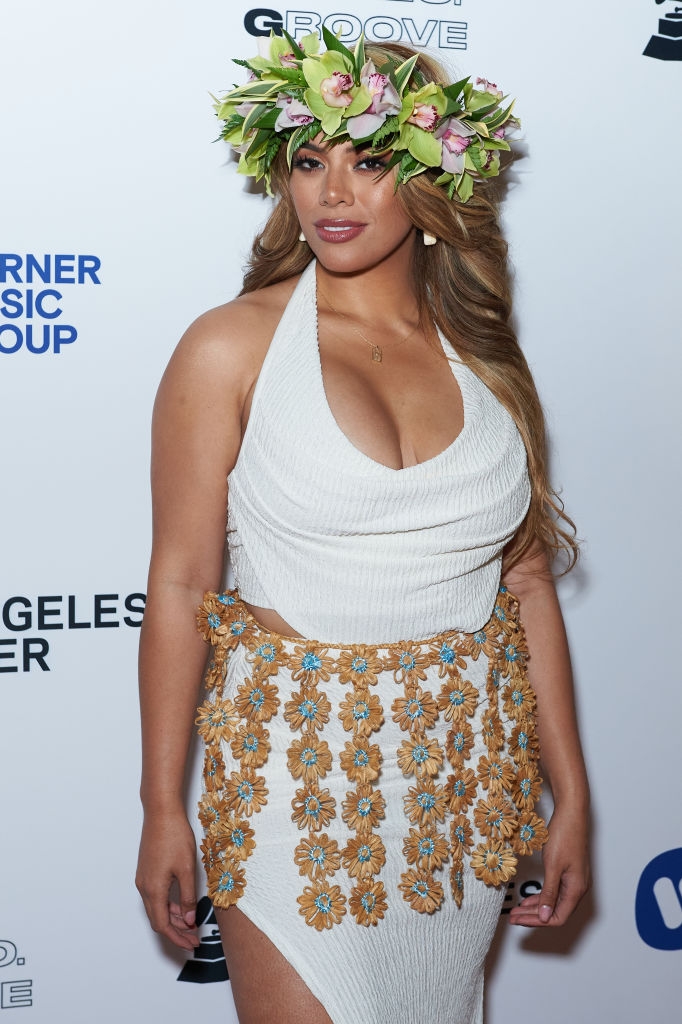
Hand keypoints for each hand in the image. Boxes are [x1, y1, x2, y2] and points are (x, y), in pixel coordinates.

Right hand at [136, 809, 199, 949]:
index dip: (178, 938)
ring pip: (157, 907)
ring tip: (192, 923)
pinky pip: (156, 895)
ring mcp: (144, 878)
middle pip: (158, 919)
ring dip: (174, 918)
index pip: (163, 925)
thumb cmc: (174, 837)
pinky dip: (169, 904)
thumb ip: (188, 897)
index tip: (192, 944)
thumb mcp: (187, 869)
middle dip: (176, 931)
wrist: (161, 812)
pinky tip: (183, 903)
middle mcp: (145, 887)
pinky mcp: (147, 870)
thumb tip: (190, 920)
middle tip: (194, 938)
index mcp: (154, 890)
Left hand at [509, 803, 589, 927]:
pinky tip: (529, 898)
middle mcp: (578, 887)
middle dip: (533, 916)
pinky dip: (541, 896)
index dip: (536, 922)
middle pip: (555, 912)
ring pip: (554, 902)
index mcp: (576, 889)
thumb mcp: (553, 866)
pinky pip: (555, 891)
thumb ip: (549, 893)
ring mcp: (574, 879)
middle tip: (513, 917)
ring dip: (535, 907)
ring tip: (517, 910)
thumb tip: (545, 917)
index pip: (557, 918)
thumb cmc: (565, 835)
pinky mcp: (569, 871)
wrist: (571, 813)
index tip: (519, 919)